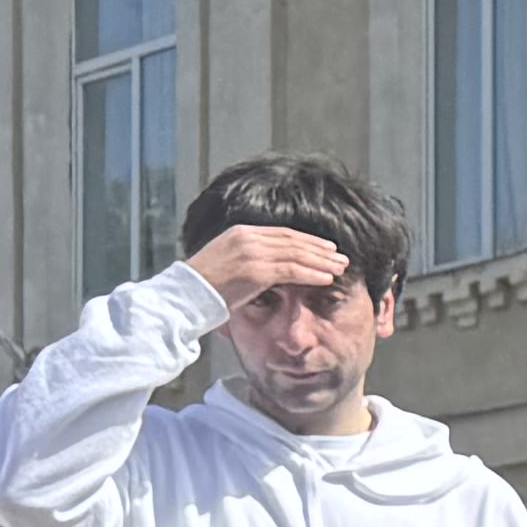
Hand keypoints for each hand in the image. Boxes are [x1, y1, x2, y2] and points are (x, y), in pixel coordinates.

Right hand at [184, 222, 352, 312]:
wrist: (186, 294)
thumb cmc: (205, 284)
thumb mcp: (228, 261)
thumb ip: (251, 257)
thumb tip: (273, 266)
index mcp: (241, 232)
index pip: (283, 233)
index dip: (307, 240)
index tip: (326, 247)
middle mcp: (248, 238)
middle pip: (293, 240)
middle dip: (320, 249)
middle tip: (340, 256)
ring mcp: (252, 253)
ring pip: (296, 254)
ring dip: (322, 262)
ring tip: (340, 268)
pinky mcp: (256, 271)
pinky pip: (292, 271)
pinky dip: (312, 274)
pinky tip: (327, 279)